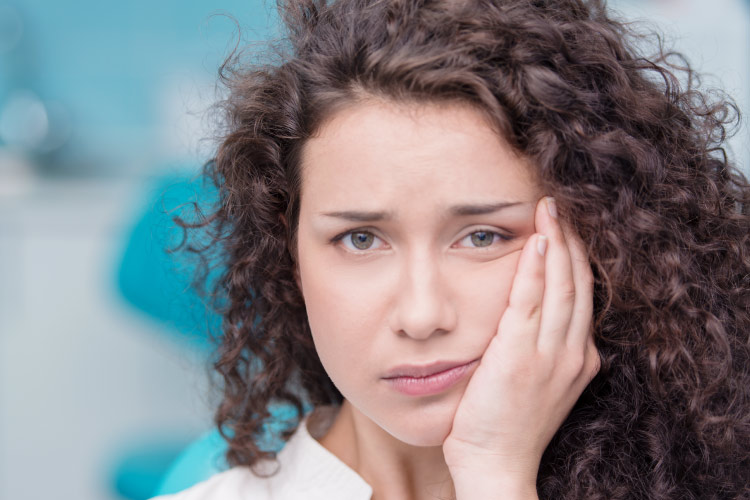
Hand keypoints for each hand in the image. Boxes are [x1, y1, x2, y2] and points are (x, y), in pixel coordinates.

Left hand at [443, 196, 599, 495]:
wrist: (496, 464)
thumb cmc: (508, 423)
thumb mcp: (536, 381)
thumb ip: (538, 346)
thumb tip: (525, 313)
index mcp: (579, 358)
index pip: (582, 295)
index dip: (577, 258)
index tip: (567, 228)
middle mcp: (573, 352)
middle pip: (577, 283)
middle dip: (571, 240)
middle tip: (560, 205)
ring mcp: (551, 354)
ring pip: (560, 285)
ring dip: (557, 242)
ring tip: (549, 208)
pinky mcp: (521, 355)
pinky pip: (530, 301)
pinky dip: (535, 268)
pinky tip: (535, 240)